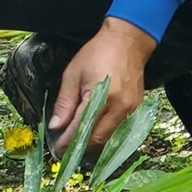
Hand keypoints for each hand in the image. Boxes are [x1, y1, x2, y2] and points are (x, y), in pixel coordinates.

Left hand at [47, 17, 156, 157]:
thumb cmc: (97, 53)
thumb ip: (64, 103)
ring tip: (77, 145)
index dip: (68, 141)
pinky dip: (105, 135)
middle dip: (80, 148)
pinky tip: (93, 135)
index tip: (57, 149)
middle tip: (65, 151)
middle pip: (98, 139)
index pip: (81, 127)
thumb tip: (56, 126)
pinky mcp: (136, 109)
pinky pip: (119, 130)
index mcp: (101, 96)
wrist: (127, 41)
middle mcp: (119, 107)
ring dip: (93, 145)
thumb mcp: (73, 74)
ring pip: (109, 138)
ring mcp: (131, 110)